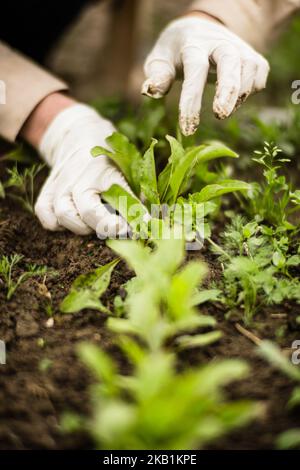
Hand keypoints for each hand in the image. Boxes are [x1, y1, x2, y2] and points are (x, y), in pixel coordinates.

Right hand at [32, 103, 130, 236]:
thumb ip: (137, 195)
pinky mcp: (46, 189)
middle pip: (86, 212)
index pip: (118, 198)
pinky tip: (74, 219)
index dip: (131, 216)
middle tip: (119, 228)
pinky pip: (45, 213)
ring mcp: (60, 183)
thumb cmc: (109, 157)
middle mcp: (79, 176)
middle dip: (105, 227)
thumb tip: (149, 224)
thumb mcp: (129, 169)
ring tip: (95, 224)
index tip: (142, 228)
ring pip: (63, 215)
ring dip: (81, 227)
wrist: (78, 135)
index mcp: (104, 169)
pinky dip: (56, 223)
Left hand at [142, 15, 269, 135]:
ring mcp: (240, 48)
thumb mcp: (160, 60)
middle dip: (228, 89)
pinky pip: (259, 76)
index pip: (195, 70)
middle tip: (220, 116)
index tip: (188, 129)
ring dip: (239, 96)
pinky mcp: (253, 57)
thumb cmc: (176, 53)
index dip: (192, 100)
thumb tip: (150, 91)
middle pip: (230, 60)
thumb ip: (157, 76)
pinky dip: (250, 92)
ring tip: (222, 111)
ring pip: (250, 69)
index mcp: (193, 45)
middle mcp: (220, 43)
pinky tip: (234, 100)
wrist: (200, 29)